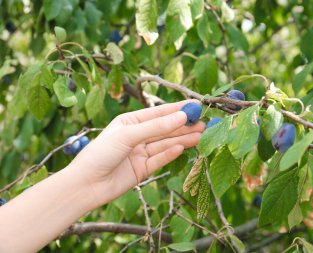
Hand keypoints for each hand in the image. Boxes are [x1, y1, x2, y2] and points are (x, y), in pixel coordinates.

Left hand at [70, 100, 204, 207]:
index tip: (196, 106)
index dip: (177, 109)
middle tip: (204, 122)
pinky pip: (160, 159)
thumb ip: (156, 127)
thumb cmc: (101, 153)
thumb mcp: (128, 135)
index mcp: (131, 121)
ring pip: (165, 143)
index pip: (158, 113)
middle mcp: (137, 135)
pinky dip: (171, 153)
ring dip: (182, 139)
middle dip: (184, 125)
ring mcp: (141, 153)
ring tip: (201, 135)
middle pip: (165, 129)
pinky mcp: (143, 169)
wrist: (86, 185)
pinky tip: (183, 147)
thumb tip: (182, 116)